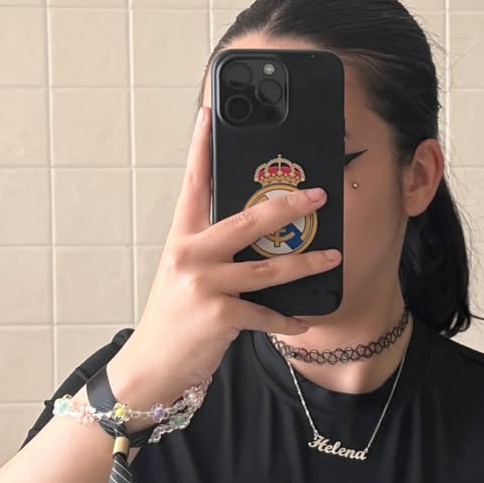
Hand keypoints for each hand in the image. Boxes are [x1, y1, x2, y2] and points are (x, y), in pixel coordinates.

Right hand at [125, 105, 340, 408]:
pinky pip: (267, 313)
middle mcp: (190, 255)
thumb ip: (212, 250)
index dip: (200, 147)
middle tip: (319, 196)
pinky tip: (304, 320)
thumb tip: (256, 232)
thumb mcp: (183, 276)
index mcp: (182, 238)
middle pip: (248, 220)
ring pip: (269, 268)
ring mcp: (203, 284)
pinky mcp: (218, 316)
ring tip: (333, 257)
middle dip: (289, 206)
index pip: (192, 184)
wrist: (150, 368)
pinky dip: (289, 320)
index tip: (210, 114)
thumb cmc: (172, 321)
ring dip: (307, 263)